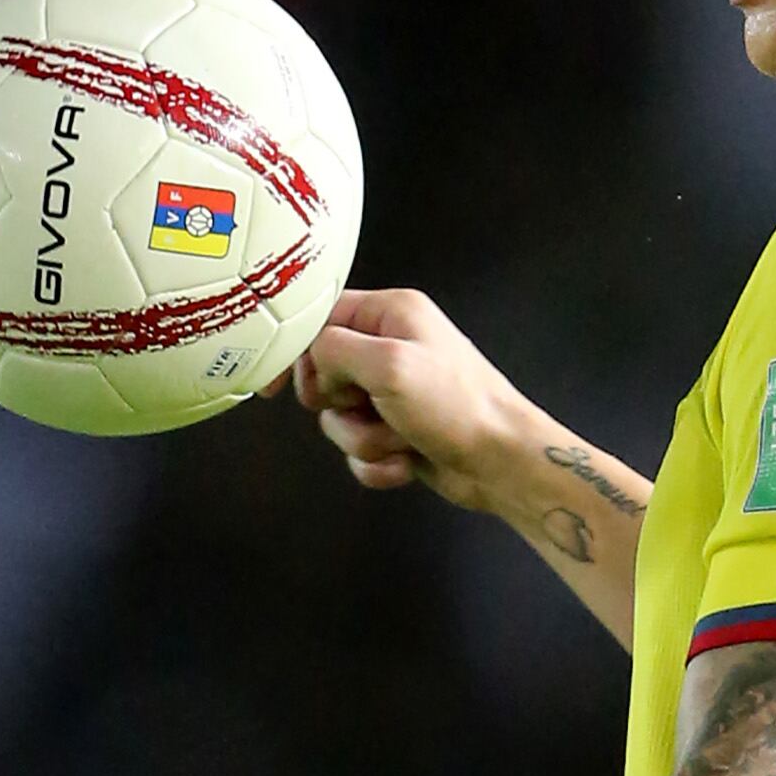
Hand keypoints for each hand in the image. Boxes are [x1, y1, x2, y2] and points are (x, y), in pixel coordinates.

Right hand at [275, 289, 540, 514]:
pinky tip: (405, 463)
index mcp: (391, 313)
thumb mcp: (388, 363)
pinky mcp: (396, 431)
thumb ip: (334, 349)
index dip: (294, 350)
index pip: (320, 317)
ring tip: (400, 439)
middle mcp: (391, 346)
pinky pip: (358, 449)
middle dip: (339, 403)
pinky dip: (377, 462)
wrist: (501, 462)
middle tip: (363, 406)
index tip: (274, 386)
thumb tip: (311, 359)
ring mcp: (393, 392)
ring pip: (338, 419)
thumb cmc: (453, 404)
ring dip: (363, 438)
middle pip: (323, 373)